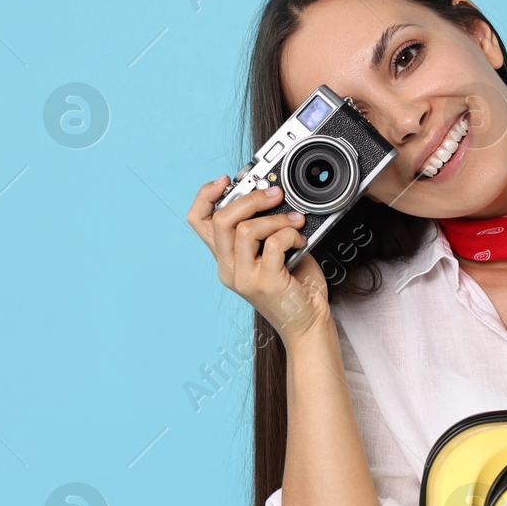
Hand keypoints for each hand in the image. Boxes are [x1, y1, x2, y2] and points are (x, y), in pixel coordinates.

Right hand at [186, 177, 331, 344]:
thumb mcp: (272, 253)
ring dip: (275, 218)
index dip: (206, 195)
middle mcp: (229, 268)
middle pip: (220, 220)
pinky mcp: (265, 283)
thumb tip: (272, 196)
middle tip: (273, 194)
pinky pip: (273, 244)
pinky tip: (300, 239)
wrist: (307, 324)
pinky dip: (290, 234)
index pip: (199, 222)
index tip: (224, 180)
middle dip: (249, 198)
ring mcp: (245, 277)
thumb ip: (264, 228)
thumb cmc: (294, 289)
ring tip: (294, 221)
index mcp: (226, 258)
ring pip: (245, 230)